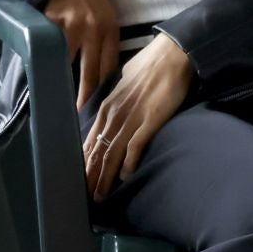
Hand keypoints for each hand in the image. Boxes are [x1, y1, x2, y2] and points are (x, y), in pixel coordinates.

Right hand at [44, 0, 122, 112]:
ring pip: (67, 63)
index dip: (101, 90)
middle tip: (79, 114)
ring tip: (59, 98)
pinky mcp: (50, 22)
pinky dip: (44, 61)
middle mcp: (93, 30)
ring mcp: (70, 26)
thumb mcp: (106, 19)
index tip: (98, 107)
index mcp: (110, 30)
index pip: (108, 68)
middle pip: (89, 72)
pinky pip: (48, 48)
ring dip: (63, 81)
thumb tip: (100, 75)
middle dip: (84, 95)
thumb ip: (105, 43)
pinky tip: (42, 72)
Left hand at [83, 32, 192, 200]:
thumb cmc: (150, 68)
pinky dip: (129, 162)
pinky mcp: (150, 120)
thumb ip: (118, 100)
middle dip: (92, 174)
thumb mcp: (125, 84)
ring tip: (101, 194)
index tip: (81, 178)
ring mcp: (131, 117)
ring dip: (105, 176)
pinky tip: (126, 176)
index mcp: (108, 106)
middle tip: (87, 196)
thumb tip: (114, 108)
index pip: (91, 139)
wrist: (171, 55)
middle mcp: (115, 114)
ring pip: (112, 152)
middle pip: (98, 150)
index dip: (86, 160)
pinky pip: (136, 145)